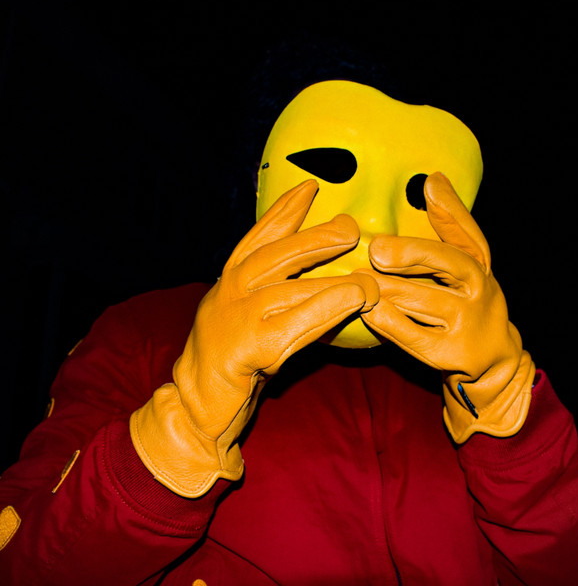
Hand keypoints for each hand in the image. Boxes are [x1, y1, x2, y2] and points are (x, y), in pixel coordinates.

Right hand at [131, 180, 378, 495]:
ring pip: (291, 288)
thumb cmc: (228, 357)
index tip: (309, 187)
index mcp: (230, 280)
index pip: (258, 236)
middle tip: (349, 227)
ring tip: (368, 277)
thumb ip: (270, 291)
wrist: (195, 403)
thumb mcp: (243, 313)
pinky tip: (354, 300)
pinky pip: (297, 323)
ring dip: (333, 280)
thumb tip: (316, 274)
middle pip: (276, 254)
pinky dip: (328, 309)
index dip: (284, 210)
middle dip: (315, 238)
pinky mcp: (251, 347)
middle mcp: (231, 291)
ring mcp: (238, 317)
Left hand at [359, 172, 534, 442]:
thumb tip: (433, 179)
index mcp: (480, 264)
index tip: (429, 186)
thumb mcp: (467, 263)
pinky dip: (390, 322)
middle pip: (450, 264)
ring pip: (425, 301)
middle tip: (377, 250)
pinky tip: (369, 311)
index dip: (450, 209)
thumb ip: (450, 224)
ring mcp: (469, 325)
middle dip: (413, 254)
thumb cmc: (468, 300)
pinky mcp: (451, 355)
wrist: (492, 361)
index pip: (468, 233)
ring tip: (359, 278)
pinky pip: (414, 336)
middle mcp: (481, 291)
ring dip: (389, 288)